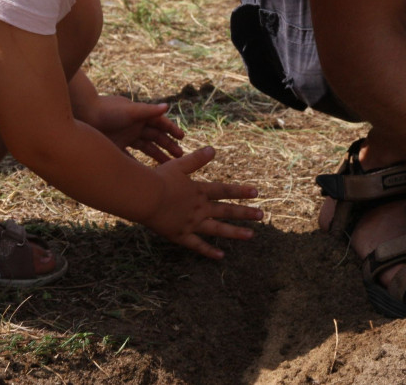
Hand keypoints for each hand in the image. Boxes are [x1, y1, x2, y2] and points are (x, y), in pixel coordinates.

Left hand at [87, 96, 183, 162]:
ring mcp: (125, 137)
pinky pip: (130, 157)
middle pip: (156, 137)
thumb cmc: (107, 110)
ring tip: (170, 166)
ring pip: (146, 148)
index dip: (172, 130)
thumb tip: (168, 106)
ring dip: (158, 156)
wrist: (82, 114)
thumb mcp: (130, 111)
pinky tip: (147, 174)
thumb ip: (148, 111)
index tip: (182, 138)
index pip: (160, 123)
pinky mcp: (115, 146)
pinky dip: (139, 164)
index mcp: (140, 116)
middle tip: (181, 156)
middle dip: (169, 146)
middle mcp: (134, 126)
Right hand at [142, 146, 262, 258]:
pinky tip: (221, 256)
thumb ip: (196, 159)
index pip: (224, 190)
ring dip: (235, 232)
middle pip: (225, 210)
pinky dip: (209, 251)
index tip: (256, 192)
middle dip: (244, 212)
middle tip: (261, 215)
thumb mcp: (178, 165)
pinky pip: (197, 246)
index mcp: (198, 191)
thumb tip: (213, 148)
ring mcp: (191, 224)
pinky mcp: (180, 235)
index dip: (240, 191)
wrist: (144, 198)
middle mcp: (199, 208)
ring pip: (217, 229)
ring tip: (251, 235)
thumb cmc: (158, 179)